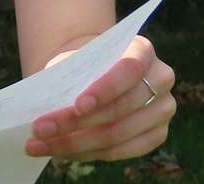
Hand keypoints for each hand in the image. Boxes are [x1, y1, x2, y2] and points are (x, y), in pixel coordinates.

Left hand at [25, 35, 175, 160]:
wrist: (98, 69)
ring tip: (41, 145)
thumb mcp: (75, 60)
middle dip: (75, 122)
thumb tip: (46, 104)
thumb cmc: (84, 63)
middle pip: (120, 108)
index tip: (77, 106)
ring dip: (75, 143)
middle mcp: (160, 79)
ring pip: (119, 135)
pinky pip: (122, 151)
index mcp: (143, 49)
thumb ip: (69, 75)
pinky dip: (88, 153)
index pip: (129, 68)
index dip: (105, 89)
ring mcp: (163, 109)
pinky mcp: (157, 134)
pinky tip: (61, 152)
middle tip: (40, 129)